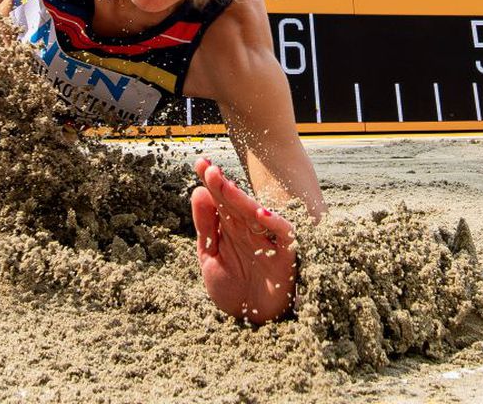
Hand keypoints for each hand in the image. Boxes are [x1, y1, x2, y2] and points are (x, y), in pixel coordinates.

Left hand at [191, 157, 296, 323]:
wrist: (252, 322)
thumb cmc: (233, 288)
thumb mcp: (211, 256)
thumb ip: (205, 225)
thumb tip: (197, 191)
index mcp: (231, 228)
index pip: (220, 200)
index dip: (210, 181)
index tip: (199, 161)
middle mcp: (250, 230)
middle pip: (235, 203)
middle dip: (221, 184)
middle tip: (207, 167)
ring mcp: (267, 241)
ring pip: (254, 214)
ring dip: (240, 198)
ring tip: (223, 184)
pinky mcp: (285, 256)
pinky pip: (283, 235)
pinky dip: (274, 224)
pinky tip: (260, 213)